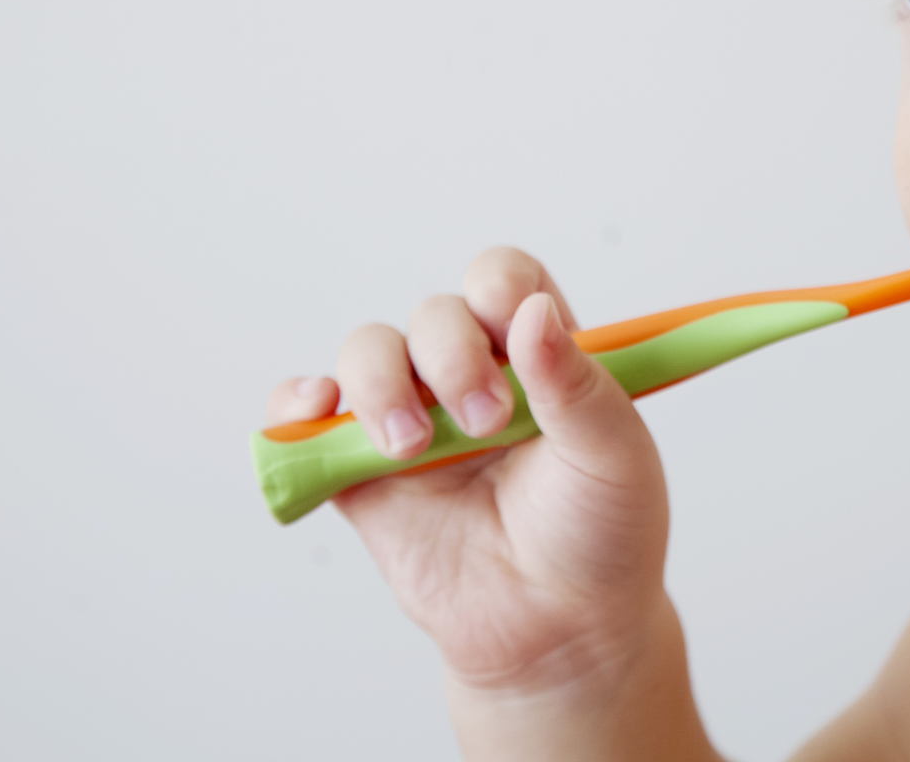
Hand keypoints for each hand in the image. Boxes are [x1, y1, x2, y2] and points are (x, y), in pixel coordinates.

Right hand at [264, 248, 671, 694]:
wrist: (560, 630)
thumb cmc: (601, 533)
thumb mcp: (614, 455)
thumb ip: (576, 383)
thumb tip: (532, 311)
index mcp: (540, 353)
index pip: (502, 279)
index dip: (496, 288)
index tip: (509, 332)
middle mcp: (473, 373)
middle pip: (433, 313)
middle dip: (449, 356)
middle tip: (487, 424)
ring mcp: (416, 419)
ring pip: (367, 351)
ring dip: (379, 384)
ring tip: (412, 449)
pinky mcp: (364, 474)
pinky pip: (310, 420)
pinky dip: (295, 403)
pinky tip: (314, 412)